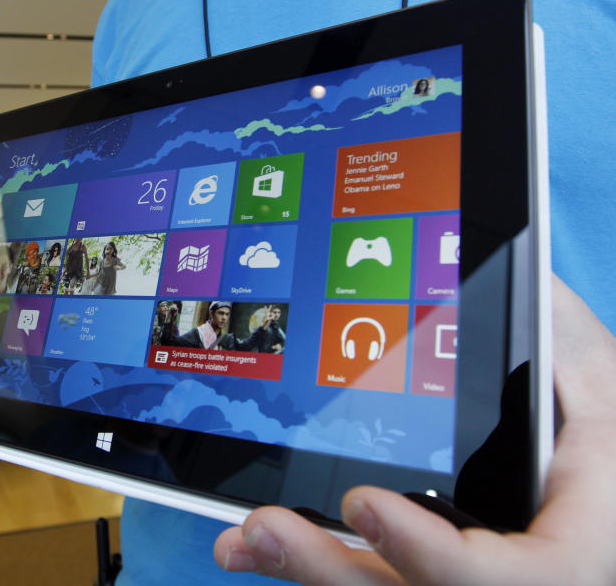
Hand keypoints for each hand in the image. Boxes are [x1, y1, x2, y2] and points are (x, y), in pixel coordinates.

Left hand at [214, 276, 615, 584]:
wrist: (595, 480)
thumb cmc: (597, 428)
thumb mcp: (595, 376)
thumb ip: (553, 335)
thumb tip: (487, 268)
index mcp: (570, 551)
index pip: (509, 578)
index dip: (429, 554)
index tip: (362, 498)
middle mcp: (506, 581)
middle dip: (332, 569)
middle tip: (266, 526)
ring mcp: (452, 583)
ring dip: (303, 572)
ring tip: (241, 538)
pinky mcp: (414, 576)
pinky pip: (361, 582)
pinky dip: (303, 568)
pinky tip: (245, 544)